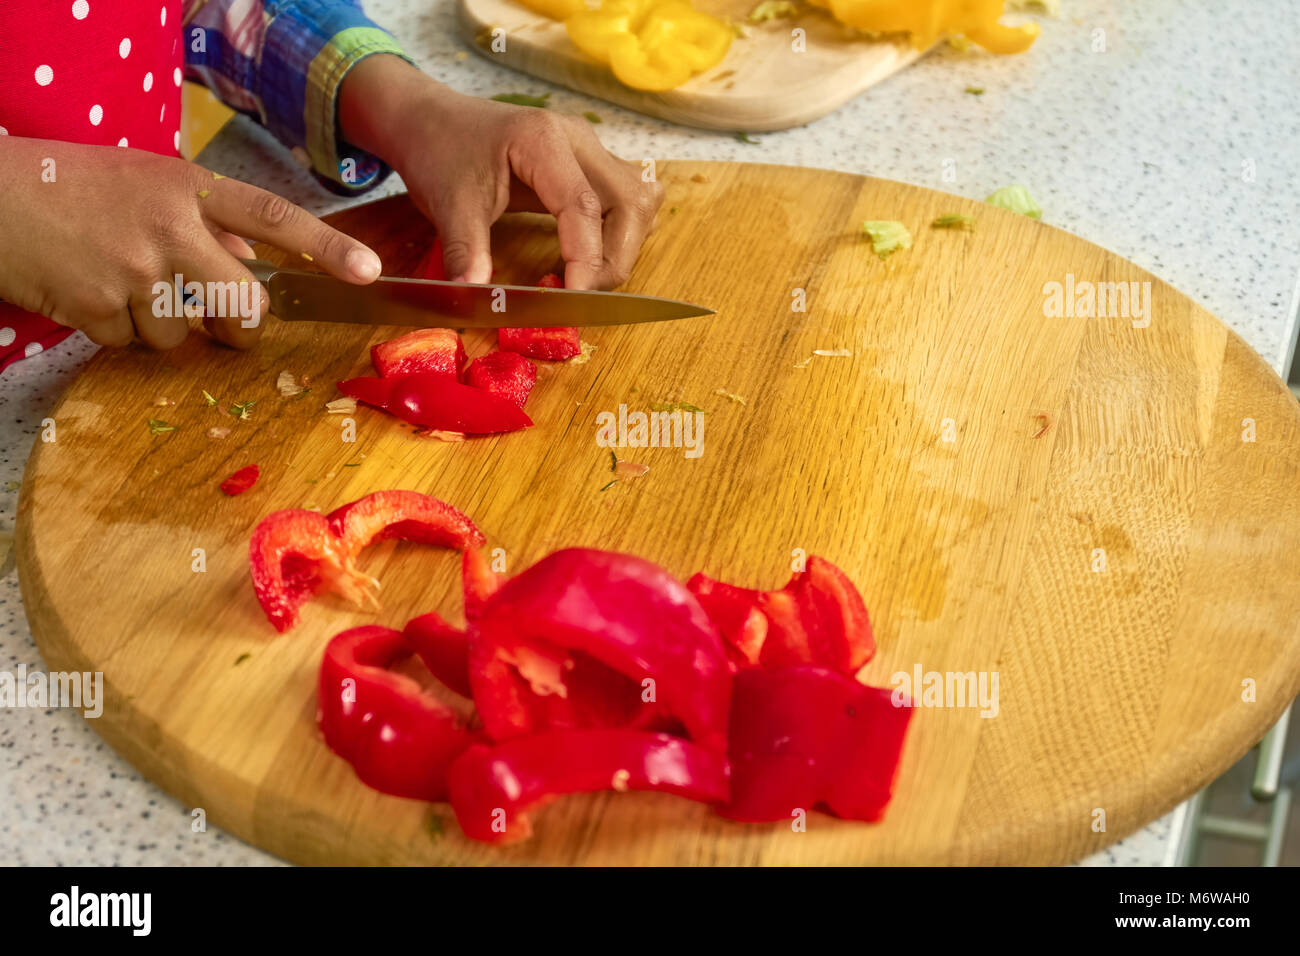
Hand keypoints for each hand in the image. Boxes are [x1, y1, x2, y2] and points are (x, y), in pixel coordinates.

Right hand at [0, 136, 381, 348]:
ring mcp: (134, 271)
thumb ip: (205, 223)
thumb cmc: (73, 186)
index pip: (273, 218)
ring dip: (163, 326)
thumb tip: (252, 266)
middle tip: (223, 322)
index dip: (326, 247)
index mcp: (187, 189)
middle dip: (239, 325)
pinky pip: (134, 345)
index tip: (369, 271)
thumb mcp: (147, 183)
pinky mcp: (99, 307)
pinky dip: (118, 331)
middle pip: (244, 304)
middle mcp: (169, 228)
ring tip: (121, 283)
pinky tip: (92, 294)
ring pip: (184, 335)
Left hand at [340, 56, 663, 289]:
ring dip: (621, 248)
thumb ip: (467, 251)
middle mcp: (578, 140)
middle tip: (576, 294)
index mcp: (542, 139)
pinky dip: (614, 238)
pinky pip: (625, 204)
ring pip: (638, 204)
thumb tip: (475, 299)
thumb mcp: (448, 203)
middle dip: (613, 258)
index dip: (586, 258)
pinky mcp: (590, 167)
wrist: (432, 120)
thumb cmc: (440, 151)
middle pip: (630, 203)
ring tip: (581, 278)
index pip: (584, 204)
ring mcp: (589, 152)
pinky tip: (582, 259)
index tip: (571, 298)